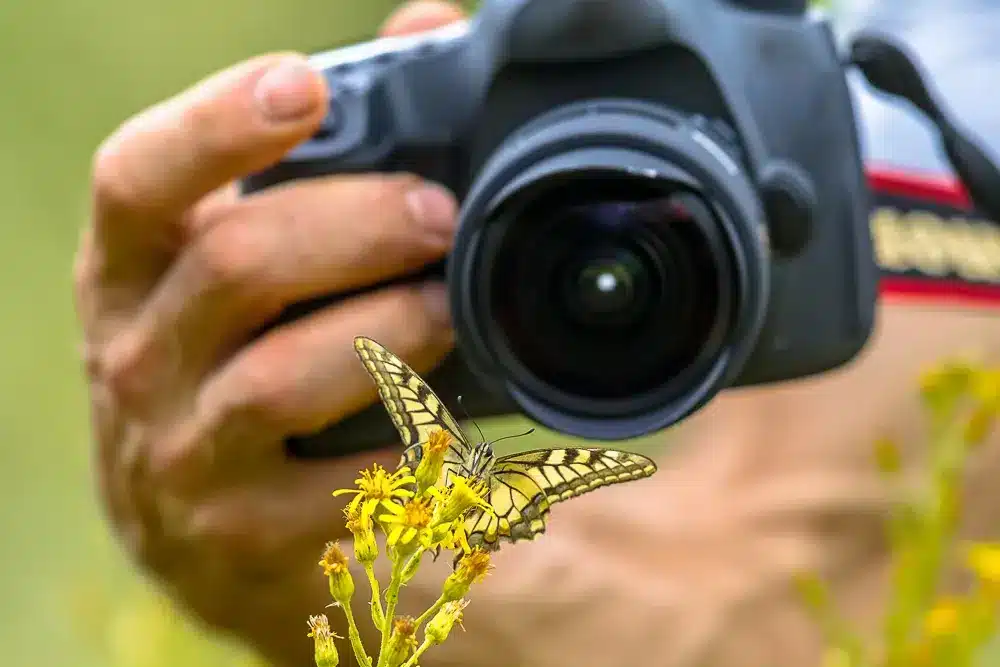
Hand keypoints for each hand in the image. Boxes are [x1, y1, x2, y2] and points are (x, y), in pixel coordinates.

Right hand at [73, 2, 466, 663]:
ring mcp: (181, 454)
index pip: (141, 180)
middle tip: (441, 214)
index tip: (306, 88)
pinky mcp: (240, 536)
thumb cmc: (242, 360)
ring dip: (394, 331)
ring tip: (451, 310)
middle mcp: (135, 357)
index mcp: (130, 269)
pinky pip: (345, 482)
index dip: (219, 125)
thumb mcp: (244, 265)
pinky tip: (446, 426)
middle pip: (240, 264)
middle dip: (360, 226)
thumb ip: (328, 151)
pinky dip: (411, 445)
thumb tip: (428, 27)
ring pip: (290, 377)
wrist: (211, 534)